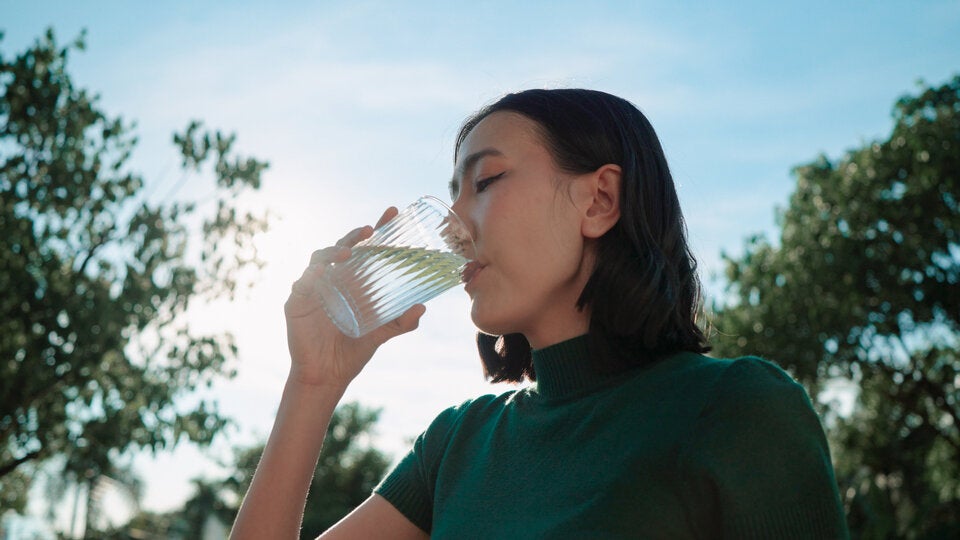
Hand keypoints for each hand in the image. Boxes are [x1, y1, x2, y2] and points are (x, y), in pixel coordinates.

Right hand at [284, 207, 425, 388]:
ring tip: (349, 252)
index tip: (393, 212)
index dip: (377, 231)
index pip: (365, 249)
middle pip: (342, 247)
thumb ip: (401, 322)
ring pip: (319, 259)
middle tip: (370, 229)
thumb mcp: (381, 334)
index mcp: (352, 281)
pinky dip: (311, 276)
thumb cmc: (352, 351)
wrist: (328, 376)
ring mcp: (313, 288)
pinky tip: (321, 273)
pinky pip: (301, 283)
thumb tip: (423, 307)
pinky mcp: (296, 303)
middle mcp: (333, 279)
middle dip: (356, 235)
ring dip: (333, 251)